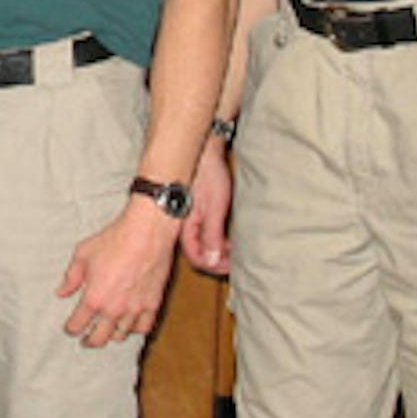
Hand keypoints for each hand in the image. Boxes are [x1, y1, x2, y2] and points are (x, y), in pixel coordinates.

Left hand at [58, 199, 179, 346]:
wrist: (146, 233)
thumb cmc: (113, 241)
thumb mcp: (83, 254)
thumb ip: (71, 277)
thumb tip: (61, 293)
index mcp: (93, 298)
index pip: (77, 325)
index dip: (71, 329)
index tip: (70, 329)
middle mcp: (113, 309)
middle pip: (99, 338)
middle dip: (89, 341)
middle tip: (85, 340)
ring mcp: (134, 309)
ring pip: (121, 335)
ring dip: (112, 336)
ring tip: (107, 332)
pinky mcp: (152, 304)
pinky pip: (143, 327)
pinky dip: (135, 329)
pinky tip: (130, 325)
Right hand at [182, 140, 233, 276]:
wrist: (201, 150)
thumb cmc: (206, 176)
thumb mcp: (213, 209)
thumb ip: (212, 236)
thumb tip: (212, 261)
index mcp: (184, 228)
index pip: (196, 258)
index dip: (215, 266)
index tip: (232, 267)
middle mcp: (182, 226)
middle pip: (197, 252)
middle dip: (216, 261)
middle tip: (234, 261)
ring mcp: (186, 218)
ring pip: (199, 243)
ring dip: (216, 250)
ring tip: (232, 250)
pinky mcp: (193, 210)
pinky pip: (201, 232)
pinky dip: (214, 238)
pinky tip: (225, 235)